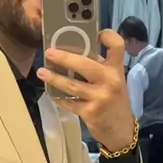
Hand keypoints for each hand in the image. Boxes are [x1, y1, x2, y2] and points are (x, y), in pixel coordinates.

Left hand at [36, 30, 133, 152]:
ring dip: (54, 78)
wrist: (121, 130)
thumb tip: (74, 53)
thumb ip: (100, 68)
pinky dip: (58, 97)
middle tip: (49, 53)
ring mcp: (99, 97)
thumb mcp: (114, 82)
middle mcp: (110, 81)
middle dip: (64, 58)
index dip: (107, 35)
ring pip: (72, 85)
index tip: (96, 32)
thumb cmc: (115, 102)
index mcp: (116, 70)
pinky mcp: (90, 112)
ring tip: (41, 72)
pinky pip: (69, 102)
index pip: (117, 45)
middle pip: (85, 64)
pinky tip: (51, 92)